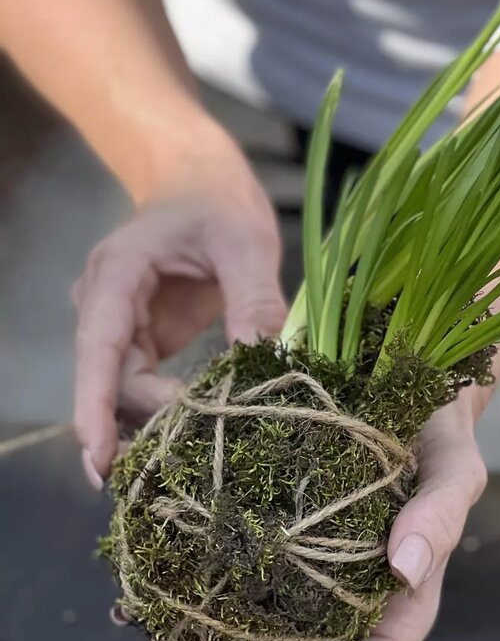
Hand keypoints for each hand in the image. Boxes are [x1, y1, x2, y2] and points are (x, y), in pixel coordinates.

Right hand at [73, 136, 285, 484]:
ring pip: (124, 389)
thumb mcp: (246, 240)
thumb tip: (261, 357)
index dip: (96, 406)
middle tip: (196, 456)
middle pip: (111, 378)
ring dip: (156, 421)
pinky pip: (142, 384)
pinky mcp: (141, 339)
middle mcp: (105, 303)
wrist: (201, 180)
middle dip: (144, 421)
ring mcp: (120, 324)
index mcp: (119, 273)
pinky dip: (167, 409)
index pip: (99, 346)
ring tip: (195, 460)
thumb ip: (253, 295)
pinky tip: (192, 439)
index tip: (102, 457)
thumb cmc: (220, 202)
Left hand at [139, 392, 487, 640]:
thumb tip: (406, 569)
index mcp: (394, 616)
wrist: (403, 390)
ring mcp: (303, 589)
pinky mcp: (271, 553)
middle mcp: (345, 615)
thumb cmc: (438, 436)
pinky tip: (149, 600)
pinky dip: (188, 612)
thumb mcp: (455, 467)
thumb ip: (440, 515)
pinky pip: (228, 597)